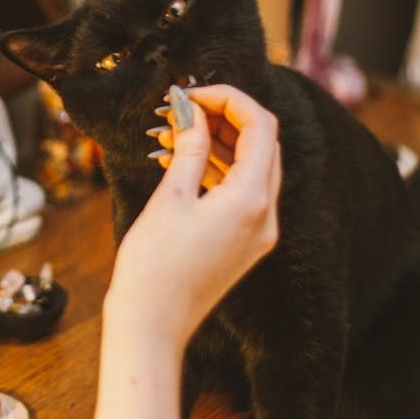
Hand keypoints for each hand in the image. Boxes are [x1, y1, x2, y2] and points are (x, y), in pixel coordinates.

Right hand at [107, 84, 281, 348]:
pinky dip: (219, 168)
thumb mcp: (171, 198)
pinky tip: (184, 160)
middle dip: (225, 117)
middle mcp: (266, 215)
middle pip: (263, 143)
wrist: (153, 324)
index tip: (190, 94)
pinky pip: (244, 191)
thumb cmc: (154, 265)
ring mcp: (260, 231)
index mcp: (251, 200)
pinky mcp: (246, 243)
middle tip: (183, 109)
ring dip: (220, 142)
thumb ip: (191, 149)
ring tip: (175, 133)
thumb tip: (193, 111)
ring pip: (254, 166)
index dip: (228, 99)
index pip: (259, 126)